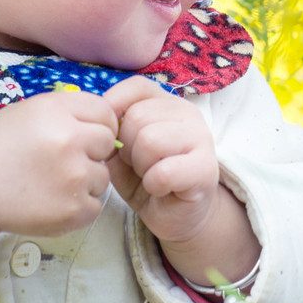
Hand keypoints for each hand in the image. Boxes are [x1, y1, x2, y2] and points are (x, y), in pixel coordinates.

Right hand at [0, 91, 118, 255]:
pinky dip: (78, 207)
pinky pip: (95, 205)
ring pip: (103, 177)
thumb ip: (67, 112)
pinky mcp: (75, 210)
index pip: (105, 112)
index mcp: (57, 110)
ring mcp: (74, 176)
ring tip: (51, 182)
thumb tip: (105, 121)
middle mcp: (69, 139)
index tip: (83, 136)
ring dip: (85, 181)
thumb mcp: (29, 112)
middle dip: (92, 152)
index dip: (97, 125)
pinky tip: (51, 201)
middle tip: (63, 161)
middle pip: (108, 143)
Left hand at [103, 76, 220, 243]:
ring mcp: (201, 139)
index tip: (111, 135)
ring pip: (150, 140)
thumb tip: (98, 122)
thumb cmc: (148, 178)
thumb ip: (112, 132)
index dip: (115, 106)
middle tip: (136, 165)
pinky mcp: (205, 169)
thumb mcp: (122, 151)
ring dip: (141, 166)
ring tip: (148, 175)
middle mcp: (188, 114)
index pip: (137, 86)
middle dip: (126, 147)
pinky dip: (153, 184)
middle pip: (137, 117)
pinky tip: (159, 189)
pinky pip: (164, 171)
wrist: (178, 215)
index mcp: (167, 103)